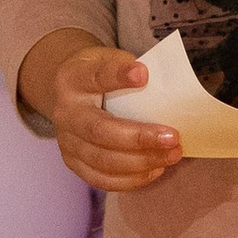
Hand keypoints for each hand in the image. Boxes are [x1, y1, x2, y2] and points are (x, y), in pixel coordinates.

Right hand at [23, 33, 179, 193]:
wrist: (71, 92)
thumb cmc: (99, 74)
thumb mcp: (110, 59)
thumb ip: (130, 69)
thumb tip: (163, 86)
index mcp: (73, 80)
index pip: (96, 77)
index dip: (118, 76)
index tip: (143, 75)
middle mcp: (65, 113)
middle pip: (99, 131)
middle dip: (139, 138)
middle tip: (172, 137)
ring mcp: (67, 142)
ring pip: (102, 161)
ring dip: (141, 162)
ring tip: (172, 155)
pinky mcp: (73, 163)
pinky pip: (102, 179)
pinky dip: (131, 179)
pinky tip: (155, 169)